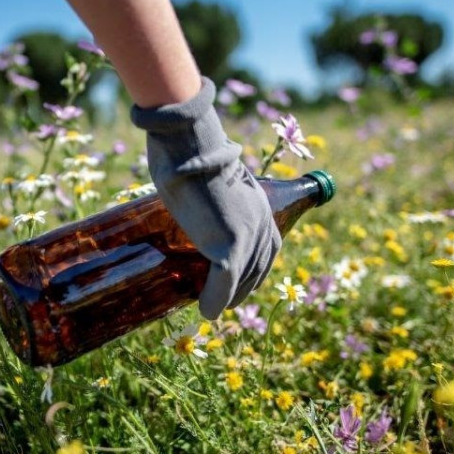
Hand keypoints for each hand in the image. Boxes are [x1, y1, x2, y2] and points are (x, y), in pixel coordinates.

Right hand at [131, 78, 281, 318]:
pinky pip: (224, 285)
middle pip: (257, 267)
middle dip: (241, 288)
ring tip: (211, 306)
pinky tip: (205, 310)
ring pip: (241, 280)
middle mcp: (261, 222)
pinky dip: (215, 300)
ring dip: (227, 297)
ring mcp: (247, 237)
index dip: (253, 268)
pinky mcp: (229, 248)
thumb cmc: (189, 150)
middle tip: (220, 299)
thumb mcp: (208, 176)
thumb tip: (186, 193)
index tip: (237, 280)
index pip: (267, 247)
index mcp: (260, 204)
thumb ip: (209, 192)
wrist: (187, 143)